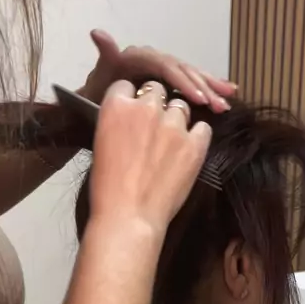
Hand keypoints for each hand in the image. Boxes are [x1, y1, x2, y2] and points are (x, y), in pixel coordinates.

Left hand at [80, 30, 236, 112]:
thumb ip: (106, 54)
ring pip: (192, 75)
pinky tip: (229, 92)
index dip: (185, 82)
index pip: (168, 67)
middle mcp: (157, 59)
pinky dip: (211, 86)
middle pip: (184, 70)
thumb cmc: (98, 91)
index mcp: (142, 57)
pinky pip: (193, 81)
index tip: (199, 99)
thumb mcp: (101, 73)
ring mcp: (165, 69)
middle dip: (204, 88)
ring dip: (212, 87)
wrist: (99, 102)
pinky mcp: (172, 79)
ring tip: (228, 101)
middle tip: (219, 106)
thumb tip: (97, 32)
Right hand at [89, 81, 211, 231]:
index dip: (131, 99)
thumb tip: (129, 120)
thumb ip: (117, 123)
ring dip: (177, 118)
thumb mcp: (101, 145)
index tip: (133, 113)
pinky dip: (198, 135)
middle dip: (156, 105)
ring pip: (181, 106)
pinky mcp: (195, 144)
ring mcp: (174, 126)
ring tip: (171, 141)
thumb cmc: (109, 190)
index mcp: (117, 107)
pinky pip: (203, 127)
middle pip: (157, 90)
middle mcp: (147, 108)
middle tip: (153, 128)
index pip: (128, 86)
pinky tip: (190, 148)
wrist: (129, 217)